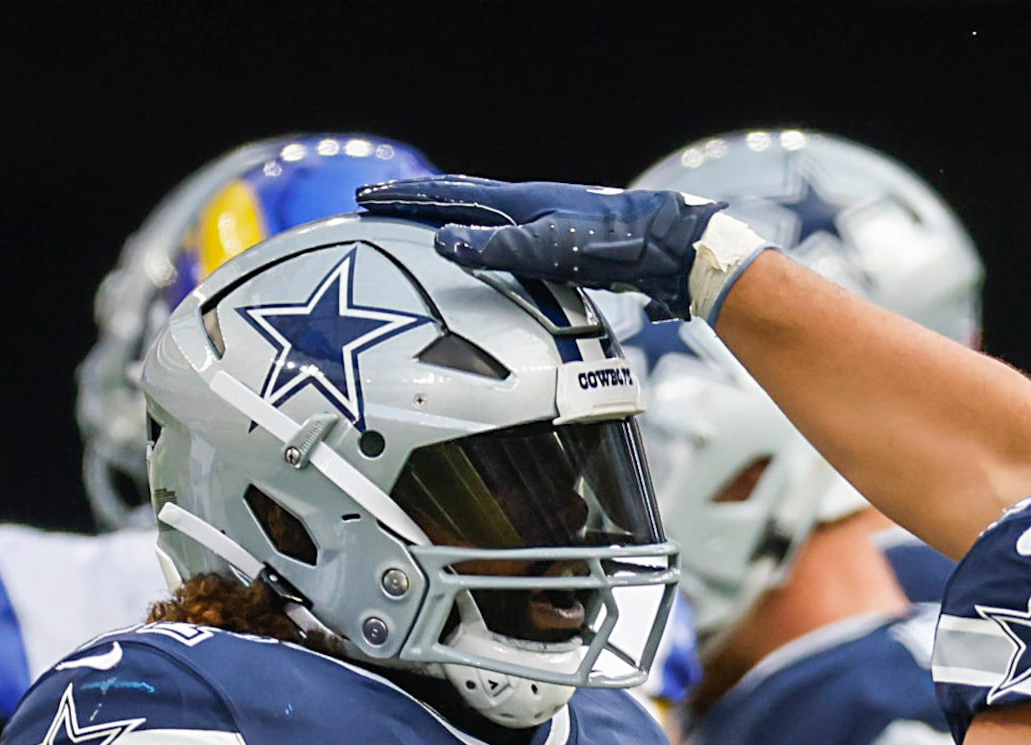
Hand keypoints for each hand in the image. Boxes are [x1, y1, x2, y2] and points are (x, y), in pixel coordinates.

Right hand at [357, 177, 727, 321]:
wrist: (666, 245)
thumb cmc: (611, 244)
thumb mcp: (548, 248)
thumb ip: (496, 247)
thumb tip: (442, 238)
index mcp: (516, 201)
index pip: (446, 196)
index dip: (404, 200)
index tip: (365, 199)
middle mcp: (527, 206)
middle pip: (459, 201)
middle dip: (417, 206)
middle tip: (379, 207)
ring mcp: (545, 223)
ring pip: (483, 220)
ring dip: (447, 223)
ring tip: (421, 230)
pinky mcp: (563, 244)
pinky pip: (506, 242)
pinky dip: (481, 245)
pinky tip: (486, 261)